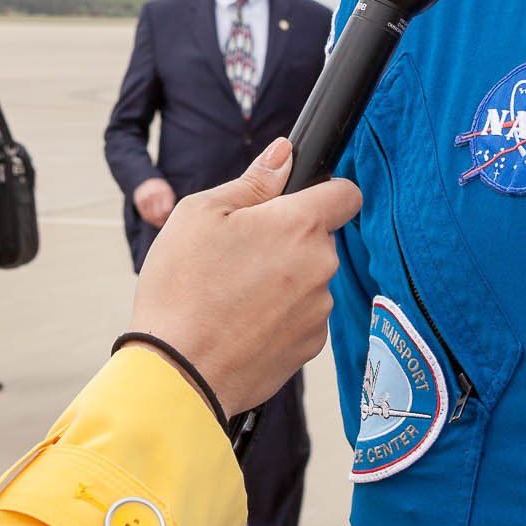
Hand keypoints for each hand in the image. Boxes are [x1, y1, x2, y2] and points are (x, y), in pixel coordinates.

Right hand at [128, 138, 360, 415]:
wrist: (179, 371)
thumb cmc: (182, 287)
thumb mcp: (201, 213)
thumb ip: (253, 181)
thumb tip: (283, 153)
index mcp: (299, 224)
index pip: (346, 193)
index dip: (326, 190)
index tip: (301, 200)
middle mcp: (321, 265)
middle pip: (319, 239)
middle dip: (288, 239)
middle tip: (239, 252)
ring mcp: (319, 310)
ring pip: (309, 278)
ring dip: (283, 279)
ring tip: (232, 293)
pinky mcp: (310, 346)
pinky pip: (302, 316)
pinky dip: (279, 315)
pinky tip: (240, 321)